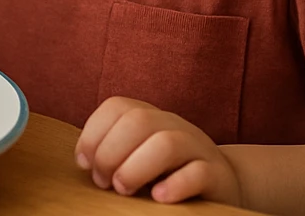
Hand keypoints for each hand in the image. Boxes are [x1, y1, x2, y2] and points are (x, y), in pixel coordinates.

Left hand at [74, 97, 241, 205]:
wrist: (221, 183)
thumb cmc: (166, 172)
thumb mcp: (137, 156)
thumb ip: (114, 152)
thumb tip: (83, 162)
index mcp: (150, 117)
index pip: (117, 107)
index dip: (93, 133)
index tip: (84, 163)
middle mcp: (174, 125)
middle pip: (138, 122)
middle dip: (111, 152)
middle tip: (104, 182)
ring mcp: (197, 147)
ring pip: (167, 143)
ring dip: (136, 168)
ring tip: (123, 189)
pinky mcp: (217, 175)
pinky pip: (198, 173)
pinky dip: (175, 185)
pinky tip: (158, 197)